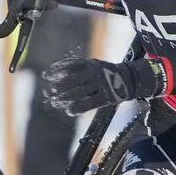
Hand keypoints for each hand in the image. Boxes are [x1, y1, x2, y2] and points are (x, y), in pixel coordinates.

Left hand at [43, 58, 162, 115]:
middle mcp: (94, 73)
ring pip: (79, 93)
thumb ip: (77, 67)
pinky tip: (69, 111)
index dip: (57, 70)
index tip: (46, 76)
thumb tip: (55, 73)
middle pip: (72, 80)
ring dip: (64, 99)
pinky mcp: (106, 97)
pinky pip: (89, 104)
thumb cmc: (105, 72)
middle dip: (58, 87)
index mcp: (90, 63)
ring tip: (55, 103)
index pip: (70, 66)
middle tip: (49, 92)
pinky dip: (77, 108)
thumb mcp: (92, 64)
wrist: (129, 79)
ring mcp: (101, 85)